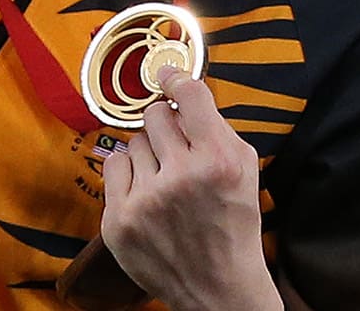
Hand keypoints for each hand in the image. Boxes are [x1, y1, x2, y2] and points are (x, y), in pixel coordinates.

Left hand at [101, 67, 282, 310]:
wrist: (217, 285)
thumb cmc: (234, 223)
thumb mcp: (246, 168)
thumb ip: (217, 129)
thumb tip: (183, 93)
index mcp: (218, 160)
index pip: (189, 96)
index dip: (177, 79)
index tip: (167, 74)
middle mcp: (181, 176)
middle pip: (156, 114)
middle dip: (166, 124)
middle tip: (176, 144)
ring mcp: (145, 200)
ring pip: (133, 141)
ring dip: (148, 152)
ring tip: (164, 177)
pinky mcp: (119, 220)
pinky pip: (113, 167)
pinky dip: (129, 174)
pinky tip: (147, 191)